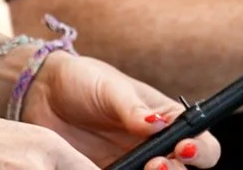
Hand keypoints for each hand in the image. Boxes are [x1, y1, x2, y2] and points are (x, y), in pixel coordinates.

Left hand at [19, 54, 218, 167]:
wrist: (42, 94)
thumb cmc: (83, 81)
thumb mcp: (110, 88)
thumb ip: (133, 109)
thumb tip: (158, 124)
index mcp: (166, 121)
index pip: (200, 142)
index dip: (200, 150)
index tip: (183, 147)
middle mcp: (153, 147)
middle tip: (156, 164)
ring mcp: (131, 164)